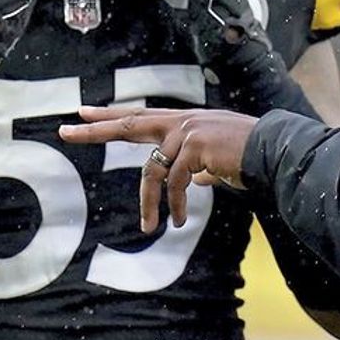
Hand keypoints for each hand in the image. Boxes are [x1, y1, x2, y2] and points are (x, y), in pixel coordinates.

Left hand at [59, 106, 257, 233]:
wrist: (274, 151)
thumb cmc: (249, 157)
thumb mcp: (216, 160)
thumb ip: (199, 165)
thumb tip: (191, 179)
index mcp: (184, 122)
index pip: (140, 117)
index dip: (111, 116)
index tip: (84, 113)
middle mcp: (181, 121)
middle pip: (129, 124)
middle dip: (95, 129)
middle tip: (65, 130)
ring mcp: (187, 131)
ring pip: (153, 170)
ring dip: (150, 203)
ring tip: (149, 226)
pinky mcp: (194, 147)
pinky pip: (174, 182)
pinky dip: (174, 205)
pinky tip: (179, 220)